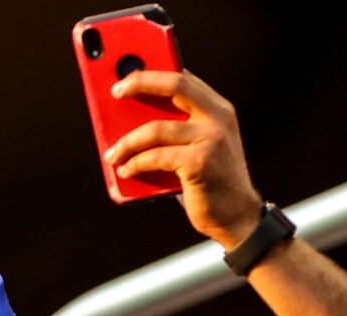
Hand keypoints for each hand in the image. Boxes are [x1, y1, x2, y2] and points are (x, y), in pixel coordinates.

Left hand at [102, 71, 261, 249]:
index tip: (125, 71)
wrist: (234, 214)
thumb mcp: (193, 147)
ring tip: (111, 154)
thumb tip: (124, 122)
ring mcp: (212, 138)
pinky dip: (135, 163)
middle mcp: (218, 116)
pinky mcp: (201, 162)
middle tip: (115, 91)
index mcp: (216, 108)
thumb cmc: (206, 180)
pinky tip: (124, 170)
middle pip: (176, 85)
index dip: (153, 70)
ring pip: (156, 128)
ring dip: (127, 142)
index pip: (184, 77)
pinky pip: (156, 157)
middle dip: (142, 82)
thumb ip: (172, 129)